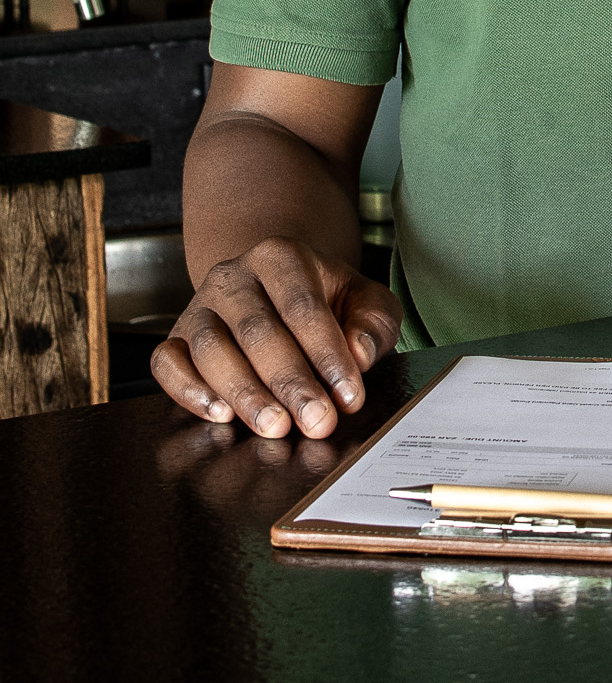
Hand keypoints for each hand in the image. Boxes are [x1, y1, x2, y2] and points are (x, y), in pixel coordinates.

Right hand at [151, 238, 402, 437]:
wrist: (276, 291)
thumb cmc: (326, 301)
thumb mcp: (363, 300)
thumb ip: (374, 322)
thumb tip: (359, 353)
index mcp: (281, 256)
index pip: (303, 306)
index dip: (326, 353)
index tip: (348, 396)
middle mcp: (233, 277)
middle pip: (257, 330)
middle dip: (290, 381)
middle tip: (316, 422)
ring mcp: (199, 307)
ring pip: (211, 349)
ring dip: (244, 393)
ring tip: (275, 426)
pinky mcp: (175, 338)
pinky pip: (166, 363)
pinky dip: (187, 390)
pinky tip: (220, 414)